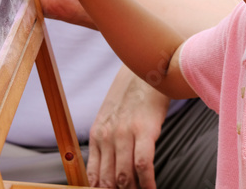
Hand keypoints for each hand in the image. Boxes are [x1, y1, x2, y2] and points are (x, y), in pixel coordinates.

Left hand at [88, 67, 171, 187]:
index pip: (93, 176)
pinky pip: (143, 165)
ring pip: (125, 176)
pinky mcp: (145, 130)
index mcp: (97, 134)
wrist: (147, 68)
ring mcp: (125, 133)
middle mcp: (107, 136)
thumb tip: (107, 172)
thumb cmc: (130, 94)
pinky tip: (152, 188)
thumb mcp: (109, 117)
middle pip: (108, 180)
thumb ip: (105, 143)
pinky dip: (148, 182)